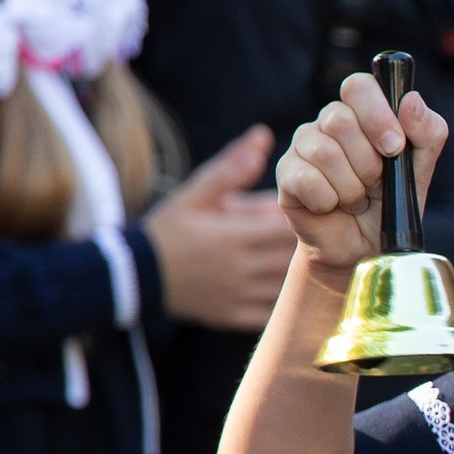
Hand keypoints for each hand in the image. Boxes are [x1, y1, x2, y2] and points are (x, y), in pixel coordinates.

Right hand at [143, 126, 297, 332]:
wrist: (136, 274)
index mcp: (233, 236)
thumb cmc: (169, 229)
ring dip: (299, 271)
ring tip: (306, 255)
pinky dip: (284, 299)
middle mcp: (239, 269)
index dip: (307, 216)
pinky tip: (287, 286)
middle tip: (317, 231)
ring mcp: (238, 296)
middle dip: (308, 243)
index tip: (313, 207)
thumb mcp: (194, 194)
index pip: (288, 227)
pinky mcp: (234, 317)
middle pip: (292, 257)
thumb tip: (263, 136)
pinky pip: (272, 312)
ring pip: (287, 286)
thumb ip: (230, 169)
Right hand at [274, 74, 448, 279]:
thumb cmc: (389, 203)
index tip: (394, 147)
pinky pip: (308, 180)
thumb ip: (428, 134)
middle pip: (340, 120)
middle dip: (367, 163)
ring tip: (356, 199)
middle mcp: (329, 121)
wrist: (363, 247)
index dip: (376, 114)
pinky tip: (333, 207)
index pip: (359, 86)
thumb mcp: (420, 171)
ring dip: (351, 188)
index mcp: (362, 111)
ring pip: (325, 153)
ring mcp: (304, 144)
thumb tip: (412, 100)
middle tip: (374, 184)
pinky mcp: (287, 172)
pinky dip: (329, 201)